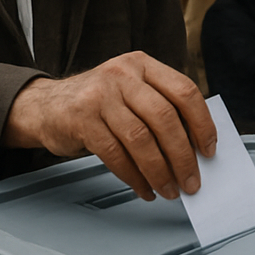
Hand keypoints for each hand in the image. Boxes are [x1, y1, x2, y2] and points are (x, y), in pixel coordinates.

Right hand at [2, 51, 216, 201]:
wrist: (44, 106)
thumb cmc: (98, 104)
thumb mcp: (130, 91)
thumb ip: (161, 108)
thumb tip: (197, 149)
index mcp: (143, 64)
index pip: (184, 91)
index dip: (202, 123)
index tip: (209, 150)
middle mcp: (123, 74)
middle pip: (164, 117)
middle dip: (183, 156)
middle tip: (192, 181)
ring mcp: (100, 95)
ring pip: (141, 139)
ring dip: (160, 172)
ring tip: (169, 190)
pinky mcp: (82, 119)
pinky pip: (116, 155)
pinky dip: (134, 177)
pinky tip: (144, 189)